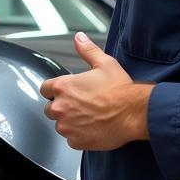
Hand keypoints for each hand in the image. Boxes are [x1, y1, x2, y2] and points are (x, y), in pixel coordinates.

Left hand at [40, 32, 151, 150]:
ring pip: (60, 125)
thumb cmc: (121, 90)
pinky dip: (79, 136)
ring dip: (69, 122)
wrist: (134, 112)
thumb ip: (87, 50)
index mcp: (63, 86)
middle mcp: (61, 107)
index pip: (45, 89)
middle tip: (81, 106)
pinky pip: (71, 140)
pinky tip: (92, 128)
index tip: (67, 93)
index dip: (55, 91)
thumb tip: (79, 38)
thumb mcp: (104, 63)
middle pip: (50, 109)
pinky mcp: (76, 141)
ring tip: (88, 117)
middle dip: (62, 107)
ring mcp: (67, 126)